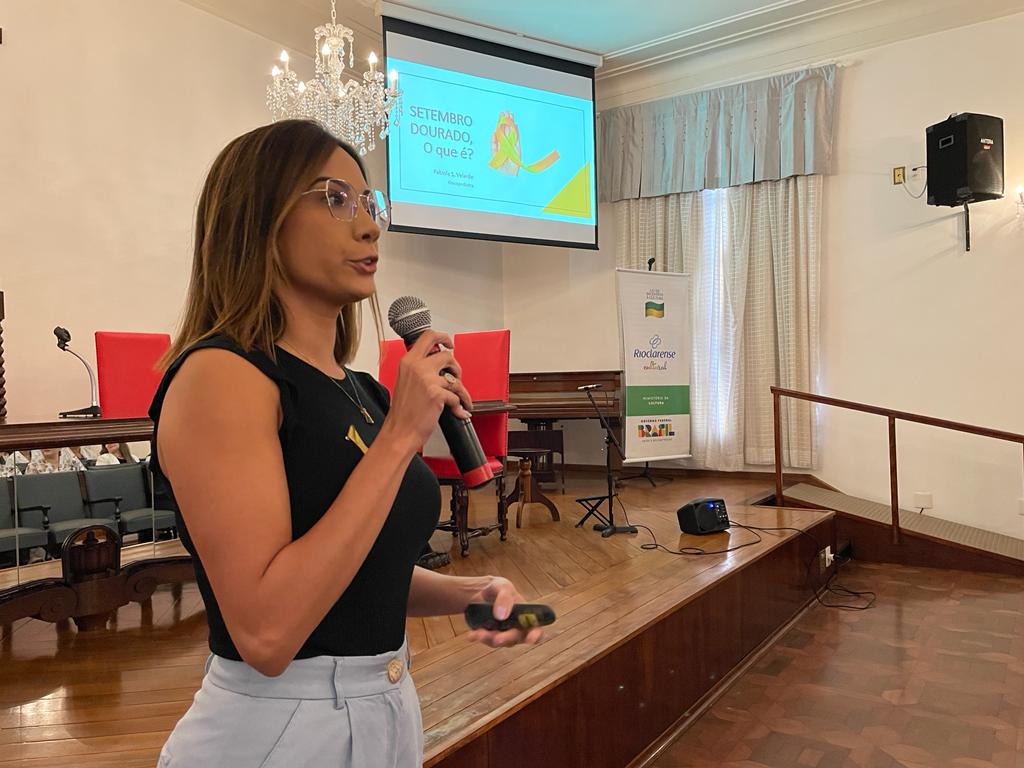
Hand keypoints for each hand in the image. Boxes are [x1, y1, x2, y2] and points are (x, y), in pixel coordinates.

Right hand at [384, 331, 473, 451]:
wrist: (399, 432)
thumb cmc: (402, 413)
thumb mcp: (405, 382)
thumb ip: (419, 370)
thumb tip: (438, 366)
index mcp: (408, 362)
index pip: (428, 337)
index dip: (443, 337)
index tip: (449, 343)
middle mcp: (417, 367)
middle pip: (447, 354)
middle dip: (456, 366)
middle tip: (455, 376)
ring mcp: (427, 379)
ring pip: (456, 378)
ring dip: (462, 390)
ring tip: (461, 399)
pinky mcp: (437, 394)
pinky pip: (457, 396)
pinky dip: (460, 406)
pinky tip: (459, 412)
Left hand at [466, 577, 543, 647]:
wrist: (480, 591)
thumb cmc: (498, 588)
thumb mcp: (502, 587)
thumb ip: (504, 598)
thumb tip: (501, 616)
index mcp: (526, 615)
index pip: (535, 629)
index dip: (535, 635)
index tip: (530, 639)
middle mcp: (516, 627)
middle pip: (516, 638)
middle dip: (506, 639)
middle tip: (497, 639)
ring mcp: (503, 633)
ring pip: (499, 642)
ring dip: (489, 638)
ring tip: (479, 633)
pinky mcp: (489, 635)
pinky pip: (485, 640)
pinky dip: (478, 637)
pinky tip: (472, 635)